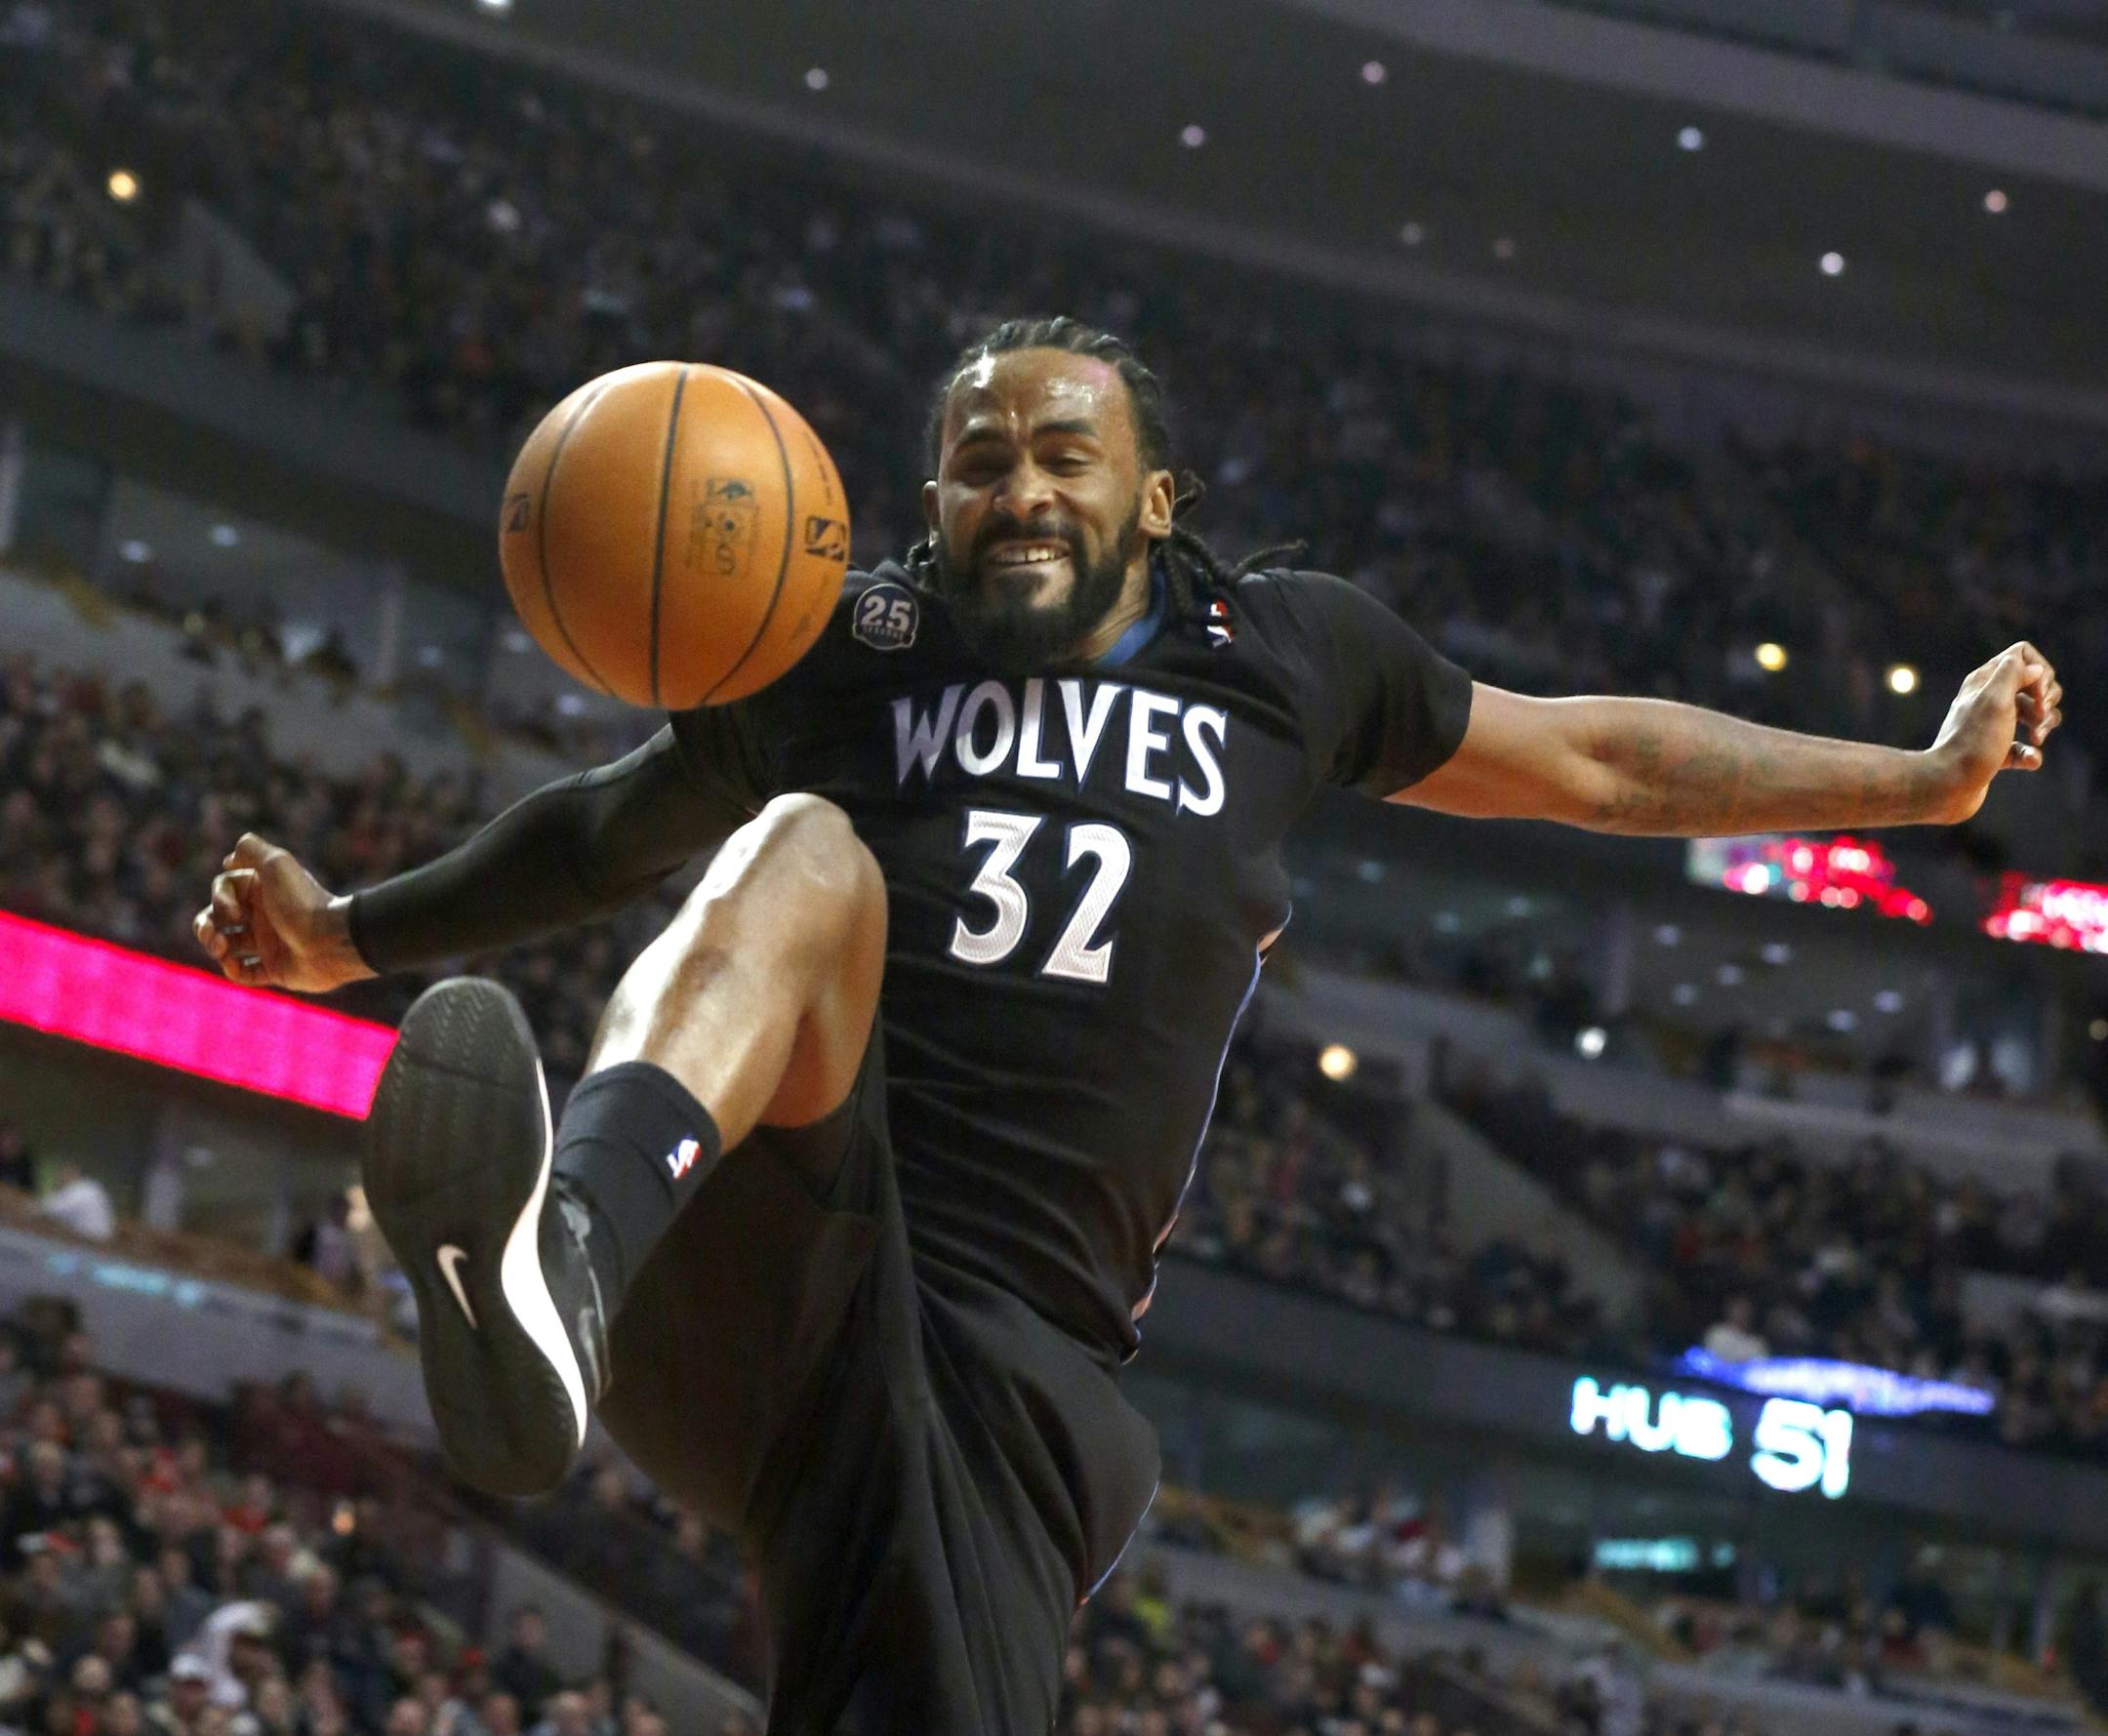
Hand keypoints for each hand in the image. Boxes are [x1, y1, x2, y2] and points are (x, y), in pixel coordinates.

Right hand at [192, 833, 375, 993]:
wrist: (332, 941)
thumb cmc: (301, 902)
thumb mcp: (276, 864)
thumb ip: (251, 849)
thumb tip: (229, 859)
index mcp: (263, 890)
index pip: (224, 890)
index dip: (219, 899)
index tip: (232, 911)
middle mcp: (264, 915)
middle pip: (218, 917)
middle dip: (205, 925)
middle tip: (212, 934)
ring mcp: (269, 943)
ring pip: (227, 945)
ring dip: (214, 945)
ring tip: (220, 948)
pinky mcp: (275, 968)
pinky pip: (244, 972)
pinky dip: (233, 970)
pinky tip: (234, 964)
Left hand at [1925, 641, 2062, 823]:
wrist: (1947, 786)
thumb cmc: (1974, 741)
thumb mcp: (1995, 699)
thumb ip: (2014, 674)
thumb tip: (2034, 668)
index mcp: (1983, 681)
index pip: (2021, 655)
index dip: (2039, 672)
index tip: (2039, 696)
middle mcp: (1986, 700)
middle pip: (2034, 685)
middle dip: (2046, 701)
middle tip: (2038, 719)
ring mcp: (1990, 727)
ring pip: (2033, 716)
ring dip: (2043, 727)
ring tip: (2035, 740)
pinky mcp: (1993, 753)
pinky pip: (2022, 749)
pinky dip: (2030, 754)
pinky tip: (2028, 760)